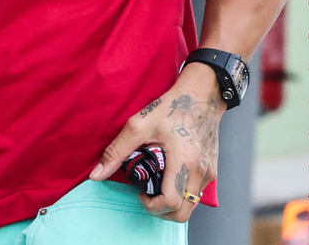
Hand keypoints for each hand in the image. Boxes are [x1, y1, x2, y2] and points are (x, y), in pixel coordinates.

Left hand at [88, 63, 223, 221]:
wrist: (202, 96)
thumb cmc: (171, 108)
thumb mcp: (138, 125)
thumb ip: (117, 151)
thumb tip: (96, 175)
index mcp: (184, 161)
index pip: (171, 201)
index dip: (152, 205)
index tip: (140, 193)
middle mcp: (201, 172)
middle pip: (183, 213)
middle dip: (161, 211)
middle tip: (146, 195)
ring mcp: (210, 173)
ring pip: (192, 206)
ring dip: (172, 204)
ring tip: (156, 185)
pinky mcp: (212, 171)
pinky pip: (196, 194)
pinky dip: (182, 194)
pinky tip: (168, 177)